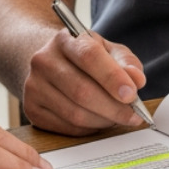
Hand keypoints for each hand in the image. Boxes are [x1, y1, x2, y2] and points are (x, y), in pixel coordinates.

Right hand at [21, 27, 147, 134]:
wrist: (50, 64)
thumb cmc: (85, 58)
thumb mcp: (108, 51)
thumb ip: (126, 63)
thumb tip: (136, 80)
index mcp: (65, 40)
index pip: (89, 56)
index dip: (112, 77)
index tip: (132, 94)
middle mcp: (43, 61)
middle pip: (81, 90)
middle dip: (113, 108)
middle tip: (134, 115)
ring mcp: (34, 86)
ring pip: (75, 113)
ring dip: (104, 120)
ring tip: (119, 117)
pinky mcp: (31, 109)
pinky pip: (67, 127)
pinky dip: (90, 128)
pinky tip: (99, 121)